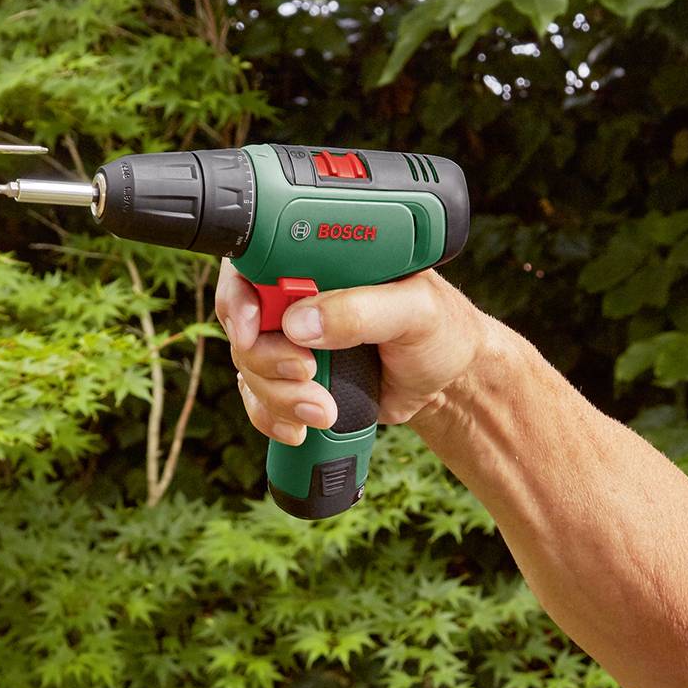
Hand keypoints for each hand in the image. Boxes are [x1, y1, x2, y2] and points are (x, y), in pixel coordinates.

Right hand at [217, 261, 496, 443]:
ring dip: (279, 395)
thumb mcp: (415, 312)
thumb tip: (301, 322)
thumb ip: (361, 310)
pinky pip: (259, 399)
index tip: (252, 328)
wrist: (448, 381)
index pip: (255, 263)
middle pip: (244, 323)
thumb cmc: (440, 331)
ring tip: (324, 409)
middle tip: (307, 372)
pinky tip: (302, 426)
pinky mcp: (294, 378)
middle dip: (266, 359)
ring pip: (249, 368)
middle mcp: (299, 296)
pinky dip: (273, 416)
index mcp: (323, 261)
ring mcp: (293, 340)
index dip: (239, 297)